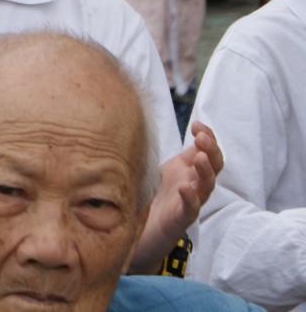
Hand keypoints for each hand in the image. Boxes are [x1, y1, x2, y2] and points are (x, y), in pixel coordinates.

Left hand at [128, 121, 222, 272]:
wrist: (140, 230)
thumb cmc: (154, 195)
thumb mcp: (162, 167)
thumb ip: (170, 152)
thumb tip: (171, 127)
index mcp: (190, 170)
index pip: (208, 152)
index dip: (208, 137)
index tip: (197, 125)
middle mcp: (194, 184)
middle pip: (213, 166)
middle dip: (211, 150)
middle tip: (202, 138)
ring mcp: (190, 202)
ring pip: (207, 186)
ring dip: (205, 171)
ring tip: (199, 157)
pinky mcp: (180, 219)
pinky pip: (191, 209)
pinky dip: (190, 198)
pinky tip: (184, 188)